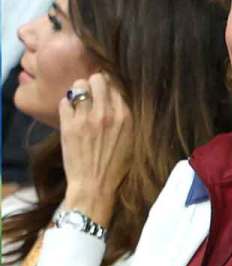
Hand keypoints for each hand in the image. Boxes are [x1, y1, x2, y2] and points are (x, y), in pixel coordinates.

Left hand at [58, 74, 132, 228]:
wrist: (95, 186)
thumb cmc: (116, 167)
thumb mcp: (133, 140)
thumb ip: (127, 118)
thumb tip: (120, 99)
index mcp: (126, 116)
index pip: (117, 84)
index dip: (110, 85)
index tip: (107, 91)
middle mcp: (106, 113)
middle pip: (97, 79)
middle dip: (94, 84)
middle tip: (92, 94)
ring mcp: (86, 118)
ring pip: (79, 86)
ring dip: (79, 92)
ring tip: (80, 102)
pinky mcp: (68, 125)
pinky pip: (64, 101)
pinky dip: (67, 104)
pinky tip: (72, 115)